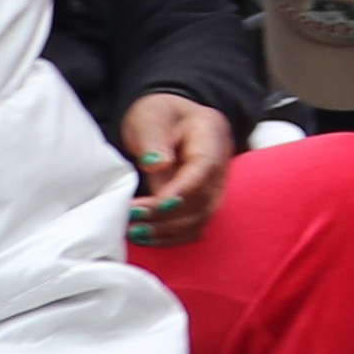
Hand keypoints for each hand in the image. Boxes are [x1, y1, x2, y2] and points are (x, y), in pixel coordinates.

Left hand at [117, 95, 236, 247]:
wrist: (167, 121)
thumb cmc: (157, 116)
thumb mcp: (149, 117)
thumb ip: (152, 140)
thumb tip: (157, 166)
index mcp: (211, 134)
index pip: (204, 168)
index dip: (183, 190)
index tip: (157, 203)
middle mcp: (220, 163)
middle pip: (204, 199)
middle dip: (168, 215)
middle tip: (132, 219)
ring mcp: (215, 185)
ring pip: (201, 218)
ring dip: (168, 230)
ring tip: (135, 232)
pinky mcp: (203, 202)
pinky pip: (194, 226)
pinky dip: (172, 236)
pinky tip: (147, 237)